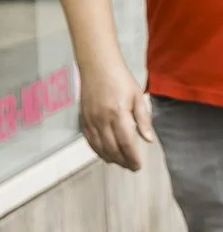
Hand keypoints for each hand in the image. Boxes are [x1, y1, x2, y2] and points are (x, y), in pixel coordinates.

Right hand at [78, 58, 152, 173]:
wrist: (97, 64)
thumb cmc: (118, 77)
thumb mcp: (138, 97)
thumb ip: (143, 120)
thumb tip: (148, 139)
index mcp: (118, 113)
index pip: (126, 143)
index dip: (132, 158)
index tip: (138, 165)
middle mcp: (102, 118)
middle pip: (112, 149)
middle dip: (122, 161)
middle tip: (131, 166)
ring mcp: (91, 119)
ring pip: (99, 147)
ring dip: (110, 158)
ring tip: (120, 162)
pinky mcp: (83, 117)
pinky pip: (89, 139)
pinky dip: (96, 150)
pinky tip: (104, 153)